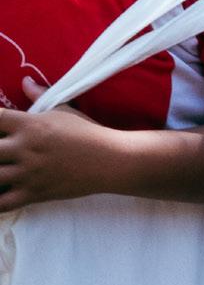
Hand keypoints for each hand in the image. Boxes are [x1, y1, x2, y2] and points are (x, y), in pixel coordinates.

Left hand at [0, 104, 131, 211]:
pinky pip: (2, 203)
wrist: (111, 160)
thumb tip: (24, 81)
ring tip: (0, 168)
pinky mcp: (33, 194)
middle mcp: (24, 148)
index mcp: (30, 125)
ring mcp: (28, 173)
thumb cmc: (87, 132)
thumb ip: (40, 96)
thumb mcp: (64, 110)